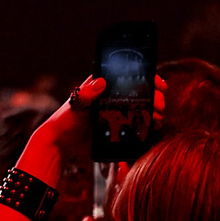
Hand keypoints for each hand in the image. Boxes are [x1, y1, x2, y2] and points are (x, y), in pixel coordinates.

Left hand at [14, 75, 167, 183]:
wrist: (60, 143)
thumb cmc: (64, 120)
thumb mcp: (75, 105)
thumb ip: (87, 94)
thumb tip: (101, 80)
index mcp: (102, 86)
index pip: (128, 76)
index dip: (147, 77)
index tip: (159, 83)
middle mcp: (111, 97)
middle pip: (139, 92)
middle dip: (154, 96)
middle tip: (160, 105)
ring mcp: (115, 112)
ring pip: (140, 107)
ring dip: (153, 110)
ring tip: (158, 117)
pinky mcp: (116, 127)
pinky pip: (135, 123)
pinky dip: (146, 124)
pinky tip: (153, 126)